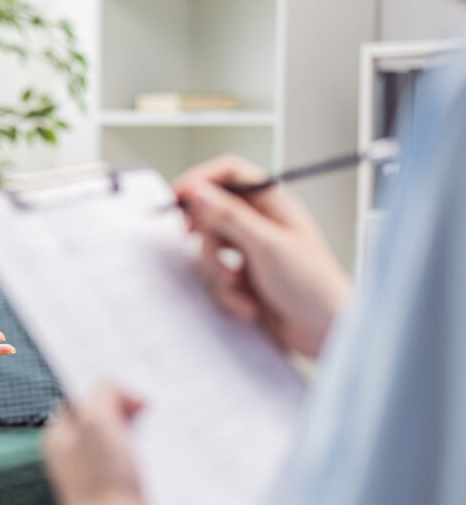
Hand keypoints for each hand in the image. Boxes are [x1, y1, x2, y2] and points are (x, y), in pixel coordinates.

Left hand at [43, 384, 153, 504]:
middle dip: (126, 411)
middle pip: (104, 419)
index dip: (102, 390)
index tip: (126, 386)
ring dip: (142, 433)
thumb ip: (105, 393)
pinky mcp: (124, 493)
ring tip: (155, 432)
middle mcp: (74, 458)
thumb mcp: (97, 421)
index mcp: (58, 439)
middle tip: (144, 410)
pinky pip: (140, 462)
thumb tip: (128, 398)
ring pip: (125, 440)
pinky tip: (162, 453)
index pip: (78, 399)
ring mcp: (99, 477)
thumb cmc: (104, 485)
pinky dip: (153, 454)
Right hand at [173, 155, 351, 357]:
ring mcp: (251, 250)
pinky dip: (227, 293)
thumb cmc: (314, 285)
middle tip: (206, 251)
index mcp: (272, 203)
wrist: (326, 331)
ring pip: (211, 248)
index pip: (229, 174)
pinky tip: (248, 304)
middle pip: (212, 214)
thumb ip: (229, 216)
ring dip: (217, 272)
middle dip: (208, 240)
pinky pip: (217, 277)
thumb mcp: (266, 246)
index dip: (201, 180)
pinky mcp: (245, 277)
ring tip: (237, 286)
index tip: (179, 198)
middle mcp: (260, 223)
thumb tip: (199, 191)